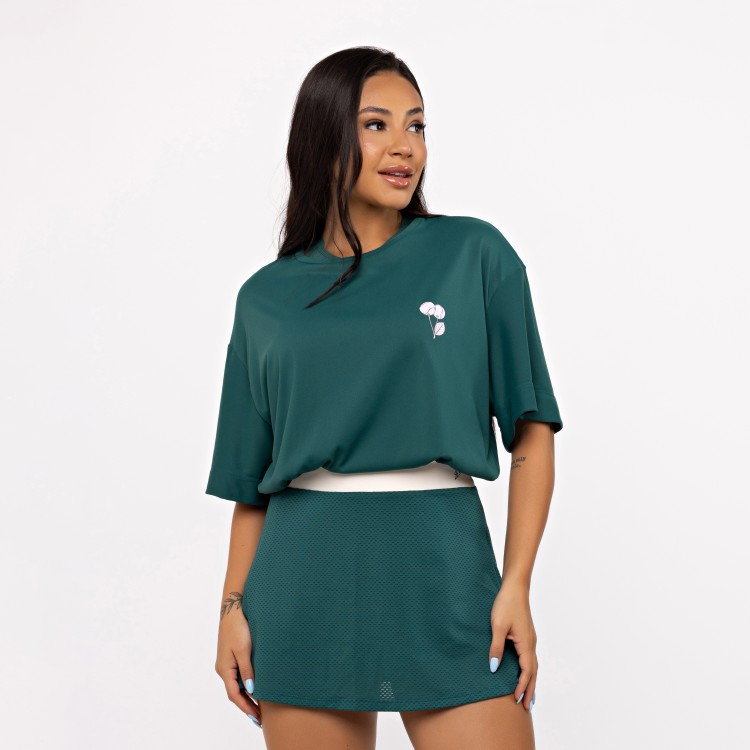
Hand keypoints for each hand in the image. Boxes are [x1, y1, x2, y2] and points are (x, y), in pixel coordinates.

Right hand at [215, 593, 261, 726]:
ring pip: (235, 685)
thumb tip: (250, 689)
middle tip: (260, 718)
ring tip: (259, 707)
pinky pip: (237, 676)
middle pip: (234, 693)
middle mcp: (223, 668)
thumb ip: (247, 669)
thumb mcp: (244, 649)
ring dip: (246, 696)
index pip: (234, 695)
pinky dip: (245, 685)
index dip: (245, 707)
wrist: (233, 610)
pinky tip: (254, 688)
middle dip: (246, 706)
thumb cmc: (239, 628)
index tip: (257, 717)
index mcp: (224, 669)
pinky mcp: (230, 657)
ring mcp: (226, 663)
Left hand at [488, 580, 536, 711]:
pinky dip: (529, 670)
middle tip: (527, 707)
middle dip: (530, 689)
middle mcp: (531, 644)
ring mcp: (530, 640)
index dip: (522, 686)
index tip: (517, 700)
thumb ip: (496, 648)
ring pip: (533, 666)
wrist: (515, 588)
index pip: (526, 671)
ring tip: (529, 696)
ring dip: (531, 681)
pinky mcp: (527, 636)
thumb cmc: (506, 605)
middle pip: (533, 672)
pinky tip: (524, 672)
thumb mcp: (497, 626)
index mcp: (526, 644)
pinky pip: (530, 658)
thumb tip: (494, 668)